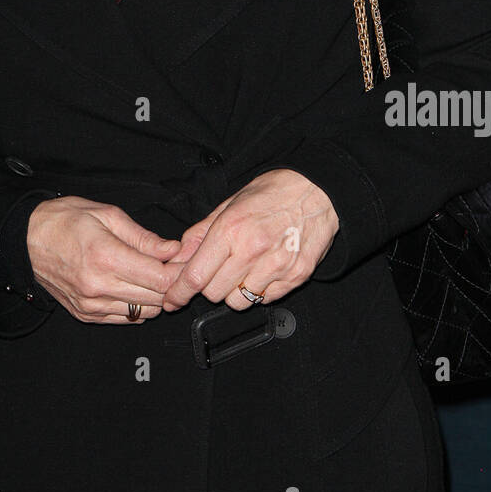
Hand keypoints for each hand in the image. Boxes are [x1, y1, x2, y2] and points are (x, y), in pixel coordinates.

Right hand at [26, 195, 184, 323]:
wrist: (25, 241)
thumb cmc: (64, 220)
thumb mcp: (106, 214)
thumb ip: (142, 237)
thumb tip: (173, 250)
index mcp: (105, 257)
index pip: (159, 279)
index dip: (179, 271)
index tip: (185, 260)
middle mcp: (98, 287)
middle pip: (156, 299)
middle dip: (172, 284)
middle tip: (174, 266)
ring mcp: (91, 305)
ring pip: (143, 313)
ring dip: (156, 297)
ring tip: (153, 275)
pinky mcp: (86, 315)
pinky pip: (125, 319)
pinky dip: (137, 306)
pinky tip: (134, 286)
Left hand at [160, 170, 338, 311]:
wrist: (318, 190)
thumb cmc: (273, 192)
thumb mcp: (230, 203)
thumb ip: (201, 232)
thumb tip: (177, 256)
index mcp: (231, 229)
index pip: (195, 276)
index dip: (178, 292)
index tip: (171, 299)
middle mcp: (253, 250)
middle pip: (214, 293)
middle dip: (209, 285)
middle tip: (218, 268)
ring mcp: (277, 267)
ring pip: (239, 302)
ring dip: (234, 291)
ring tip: (244, 268)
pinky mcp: (296, 277)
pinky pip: (265, 300)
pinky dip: (259, 290)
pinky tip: (264, 269)